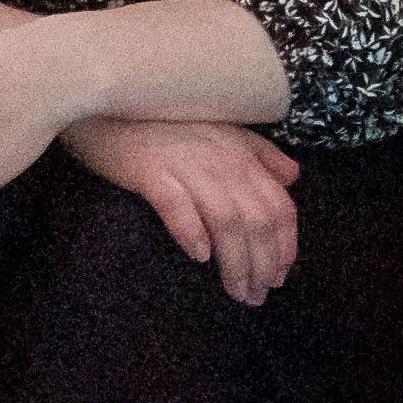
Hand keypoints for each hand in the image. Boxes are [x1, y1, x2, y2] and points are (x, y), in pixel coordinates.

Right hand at [63, 112, 300, 304]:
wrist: (110, 105)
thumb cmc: (167, 125)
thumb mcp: (223, 133)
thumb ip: (260, 153)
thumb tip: (292, 177)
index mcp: (242, 153)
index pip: (279, 204)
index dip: (285, 243)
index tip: (280, 275)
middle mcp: (221, 160)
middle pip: (257, 219)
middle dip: (263, 263)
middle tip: (257, 296)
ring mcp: (186, 165)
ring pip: (225, 219)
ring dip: (235, 262)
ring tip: (236, 292)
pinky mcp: (150, 171)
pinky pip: (177, 204)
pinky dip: (192, 232)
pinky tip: (199, 257)